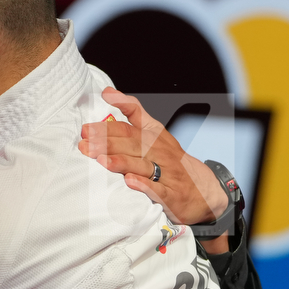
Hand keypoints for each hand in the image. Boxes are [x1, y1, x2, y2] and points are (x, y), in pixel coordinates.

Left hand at [78, 88, 229, 226]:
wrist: (203, 190)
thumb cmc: (171, 160)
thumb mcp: (156, 131)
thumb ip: (133, 112)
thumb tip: (108, 92)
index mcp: (154, 136)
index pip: (130, 125)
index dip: (110, 122)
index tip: (90, 121)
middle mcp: (160, 152)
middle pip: (133, 144)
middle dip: (108, 143)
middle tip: (85, 144)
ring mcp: (167, 174)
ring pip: (143, 165)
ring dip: (122, 162)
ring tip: (103, 160)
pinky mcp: (171, 195)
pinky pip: (157, 190)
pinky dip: (144, 186)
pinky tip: (130, 182)